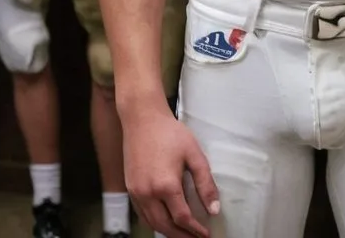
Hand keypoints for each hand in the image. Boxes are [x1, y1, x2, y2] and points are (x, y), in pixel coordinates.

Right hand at [123, 105, 219, 237]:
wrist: (142, 119)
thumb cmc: (170, 133)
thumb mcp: (194, 154)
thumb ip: (205, 183)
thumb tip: (214, 209)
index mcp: (166, 185)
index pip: (183, 218)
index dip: (196, 230)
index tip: (206, 234)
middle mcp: (148, 193)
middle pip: (166, 226)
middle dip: (182, 237)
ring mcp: (136, 192)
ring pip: (152, 223)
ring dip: (168, 232)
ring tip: (183, 235)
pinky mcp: (130, 188)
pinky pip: (142, 214)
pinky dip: (154, 222)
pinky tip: (165, 221)